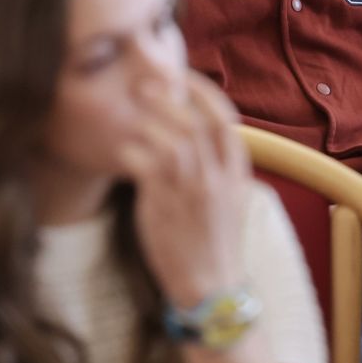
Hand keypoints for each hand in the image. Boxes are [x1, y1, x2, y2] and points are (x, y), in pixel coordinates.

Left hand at [120, 71, 248, 306]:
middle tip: (144, 86)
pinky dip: (132, 152)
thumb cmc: (213, 238)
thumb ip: (214, 162)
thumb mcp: (228, 196)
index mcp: (237, 172)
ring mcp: (193, 194)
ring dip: (148, 122)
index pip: (224, 118)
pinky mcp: (166, 209)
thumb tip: (186, 123)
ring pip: (172, 142)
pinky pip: (145, 168)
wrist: (212, 288)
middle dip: (168, 98)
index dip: (202, 90)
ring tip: (133, 117)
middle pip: (195, 123)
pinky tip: (124, 152)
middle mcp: (218, 179)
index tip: (181, 74)